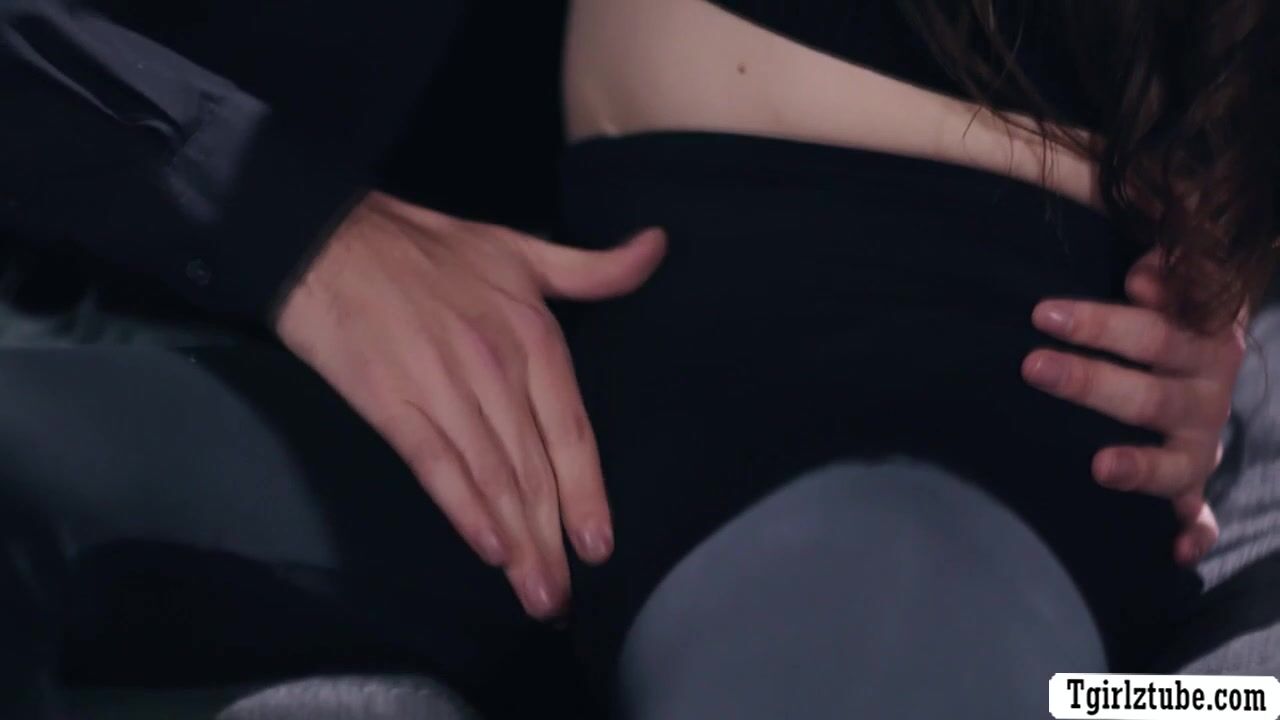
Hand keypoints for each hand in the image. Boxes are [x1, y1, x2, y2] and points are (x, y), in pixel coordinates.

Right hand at [275, 191, 666, 617]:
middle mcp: (496, 368)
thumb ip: (592, 267)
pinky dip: (462, 508)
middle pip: (534, 469)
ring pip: (492, 477)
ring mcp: (442, 387)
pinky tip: (485, 549)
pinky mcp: (390, 402)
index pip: (570, 431)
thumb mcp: (519, 249)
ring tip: (534, 594)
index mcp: (532, 336)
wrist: (325, 238)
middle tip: (561, 598)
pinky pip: (434, 465)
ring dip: (516, 542)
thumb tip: (657, 247)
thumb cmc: (425, 247)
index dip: (587, 493)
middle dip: (551, 539)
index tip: (597, 546)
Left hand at [1022, 249, 1245, 565]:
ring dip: (1139, 468)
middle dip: (1090, 382)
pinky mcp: (1192, 481)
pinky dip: (1194, 532)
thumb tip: (1144, 278)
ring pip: (1174, 462)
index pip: (1153, 330)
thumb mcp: (1167, 285)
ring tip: (1100, 468)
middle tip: (1031, 368)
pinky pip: (1200, 513)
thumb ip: (1161, 274)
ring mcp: (1200, 443)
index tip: (1044, 314)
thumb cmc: (1160, 315)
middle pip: (1150, 395)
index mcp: (1203, 341)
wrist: (1200, 358)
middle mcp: (1206, 395)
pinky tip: (1178, 552)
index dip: (1102, 322)